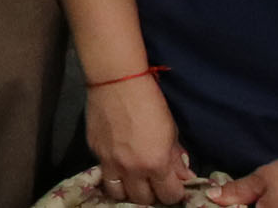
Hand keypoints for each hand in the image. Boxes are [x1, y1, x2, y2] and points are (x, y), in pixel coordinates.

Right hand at [82, 75, 200, 205]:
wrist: (117, 81)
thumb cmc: (150, 103)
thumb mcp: (171, 131)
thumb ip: (176, 158)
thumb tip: (183, 175)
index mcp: (156, 163)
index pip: (169, 196)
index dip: (174, 193)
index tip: (174, 185)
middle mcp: (132, 169)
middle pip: (142, 200)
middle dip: (152, 194)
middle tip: (155, 183)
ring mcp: (110, 161)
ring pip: (118, 194)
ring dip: (129, 190)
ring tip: (134, 181)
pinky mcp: (94, 151)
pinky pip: (105, 173)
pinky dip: (114, 174)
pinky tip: (119, 163)